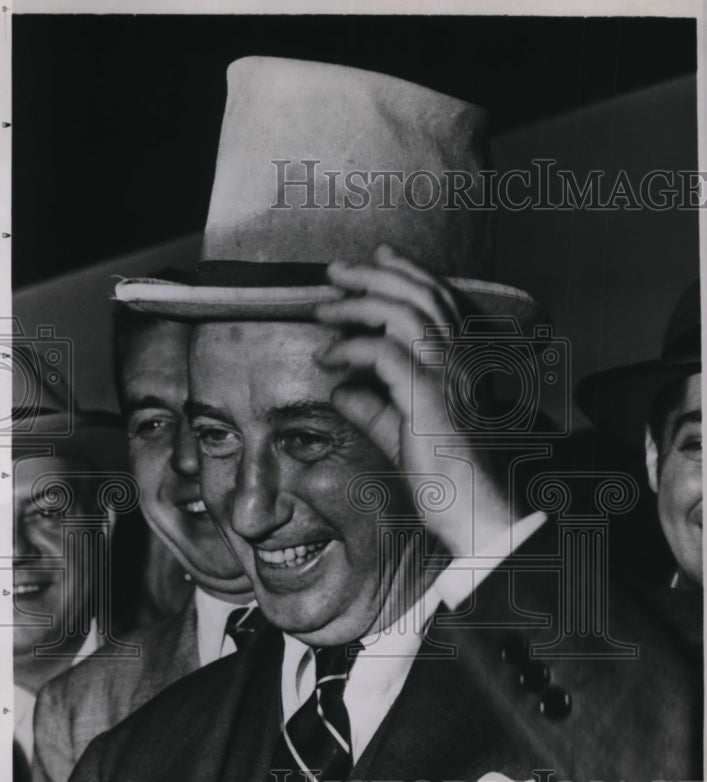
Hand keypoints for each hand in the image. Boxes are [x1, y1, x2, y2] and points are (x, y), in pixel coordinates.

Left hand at [314, 244, 510, 556]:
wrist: (472, 512)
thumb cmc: (445, 477)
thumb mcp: (401, 433)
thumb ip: (373, 408)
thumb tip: (341, 391)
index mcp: (462, 362)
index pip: (438, 299)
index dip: (408, 272)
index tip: (378, 256)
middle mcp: (460, 359)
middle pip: (418, 294)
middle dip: (373, 274)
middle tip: (335, 271)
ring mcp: (447, 374)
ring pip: (401, 313)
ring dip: (356, 304)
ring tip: (323, 308)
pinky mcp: (427, 395)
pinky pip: (382, 353)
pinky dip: (350, 349)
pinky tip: (328, 358)